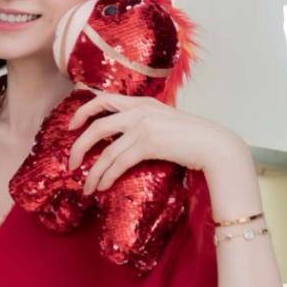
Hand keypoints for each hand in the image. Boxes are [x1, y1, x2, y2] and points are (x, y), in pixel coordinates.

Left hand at [66, 92, 245, 194]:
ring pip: (105, 150)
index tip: (71, 126)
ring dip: (93, 172)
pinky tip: (102, 186)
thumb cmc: (192, 138)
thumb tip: (122, 139)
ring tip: (86, 187)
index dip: (83, 110)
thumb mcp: (164, 121)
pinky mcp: (148, 143)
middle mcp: (139, 110)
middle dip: (79, 146)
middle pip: (96, 125)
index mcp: (142, 102)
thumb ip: (143, 123)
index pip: (104, 99)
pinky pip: (118, 162)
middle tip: (71, 163)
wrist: (215, 145)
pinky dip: (106, 176)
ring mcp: (143, 125)